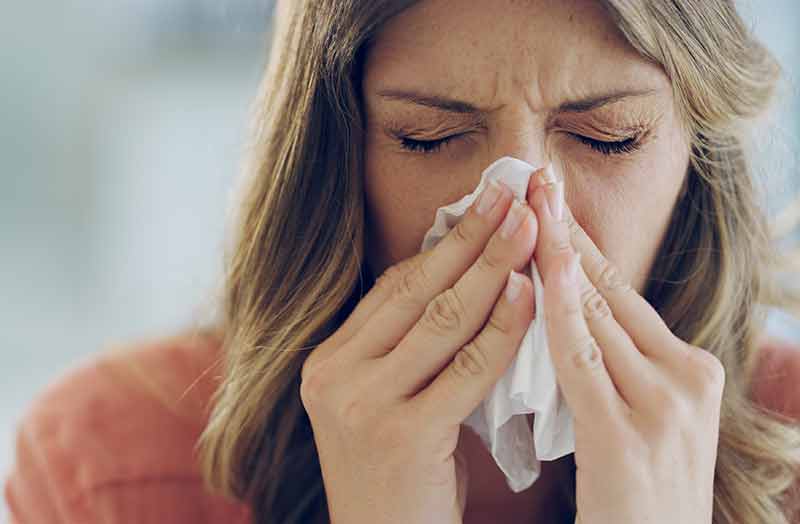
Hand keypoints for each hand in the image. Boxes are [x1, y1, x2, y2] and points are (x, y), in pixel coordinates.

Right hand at [300, 179, 538, 523]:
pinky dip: (503, 329)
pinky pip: (466, 369)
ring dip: (494, 268)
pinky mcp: (402, 435)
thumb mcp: (389, 403)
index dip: (443, 243)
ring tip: (531, 227)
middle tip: (513, 193)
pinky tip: (532, 295)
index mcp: (329, 361)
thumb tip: (465, 277)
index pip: (394, 287)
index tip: (483, 204)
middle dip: (472, 237)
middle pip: (418, 291)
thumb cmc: (401, 478)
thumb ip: (411, 348)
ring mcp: (362, 404)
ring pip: (442, 320)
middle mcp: (335, 376)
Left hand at [526, 168, 722, 523]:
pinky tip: (535, 272)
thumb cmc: (636, 498)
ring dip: (556, 255)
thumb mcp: (638, 418)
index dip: (582, 244)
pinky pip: (581, 360)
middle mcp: (686, 378)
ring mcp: (663, 405)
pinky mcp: (628, 437)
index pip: (623, 293)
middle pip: (610, 289)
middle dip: (566, 232)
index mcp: (689, 370)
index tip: (550, 201)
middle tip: (534, 180)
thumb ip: (612, 366)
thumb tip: (564, 309)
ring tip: (527, 205)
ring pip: (596, 313)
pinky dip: (557, 312)